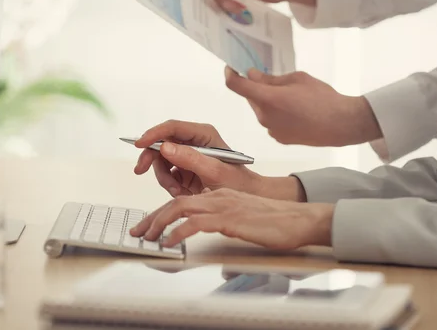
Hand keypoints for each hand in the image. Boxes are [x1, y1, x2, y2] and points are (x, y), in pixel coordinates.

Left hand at [130, 189, 334, 248]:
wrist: (298, 219)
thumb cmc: (275, 222)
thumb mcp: (243, 220)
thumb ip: (224, 222)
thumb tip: (208, 233)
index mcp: (220, 195)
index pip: (183, 202)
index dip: (161, 214)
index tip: (148, 226)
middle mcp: (218, 196)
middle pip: (176, 203)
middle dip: (152, 217)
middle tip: (138, 232)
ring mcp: (223, 205)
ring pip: (180, 208)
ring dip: (159, 222)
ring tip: (147, 237)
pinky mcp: (229, 218)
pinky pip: (195, 223)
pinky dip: (177, 232)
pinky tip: (168, 242)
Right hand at [134, 120, 305, 201]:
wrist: (246, 199)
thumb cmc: (238, 183)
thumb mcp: (214, 172)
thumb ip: (190, 158)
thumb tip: (165, 147)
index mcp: (204, 134)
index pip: (172, 128)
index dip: (154, 134)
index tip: (139, 144)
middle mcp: (194, 141)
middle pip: (161, 143)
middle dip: (152, 158)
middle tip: (141, 170)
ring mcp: (188, 155)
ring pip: (161, 161)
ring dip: (164, 178)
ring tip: (178, 191)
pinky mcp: (185, 169)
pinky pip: (166, 174)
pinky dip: (169, 185)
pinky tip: (181, 192)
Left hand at [225, 67, 382, 146]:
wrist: (340, 125)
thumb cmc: (322, 97)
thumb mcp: (297, 78)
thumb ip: (271, 78)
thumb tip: (253, 75)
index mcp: (267, 99)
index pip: (237, 86)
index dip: (230, 74)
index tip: (231, 68)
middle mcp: (264, 116)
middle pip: (251, 98)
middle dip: (257, 88)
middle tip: (276, 81)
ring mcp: (270, 130)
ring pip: (261, 110)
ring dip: (268, 102)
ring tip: (292, 98)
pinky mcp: (278, 138)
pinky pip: (270, 121)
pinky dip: (276, 114)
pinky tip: (295, 112)